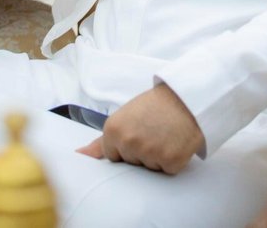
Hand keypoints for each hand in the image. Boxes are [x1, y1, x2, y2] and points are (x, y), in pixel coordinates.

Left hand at [77, 84, 203, 174]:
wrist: (187, 97)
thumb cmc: (156, 106)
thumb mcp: (125, 117)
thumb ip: (101, 142)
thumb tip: (79, 155)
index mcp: (113, 130)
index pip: (114, 156)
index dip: (128, 146)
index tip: (139, 131)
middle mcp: (128, 143)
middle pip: (131, 163)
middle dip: (142, 152)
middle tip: (154, 131)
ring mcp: (149, 153)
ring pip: (149, 169)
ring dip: (158, 156)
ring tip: (165, 134)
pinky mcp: (170, 161)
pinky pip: (167, 170)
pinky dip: (173, 160)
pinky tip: (176, 142)